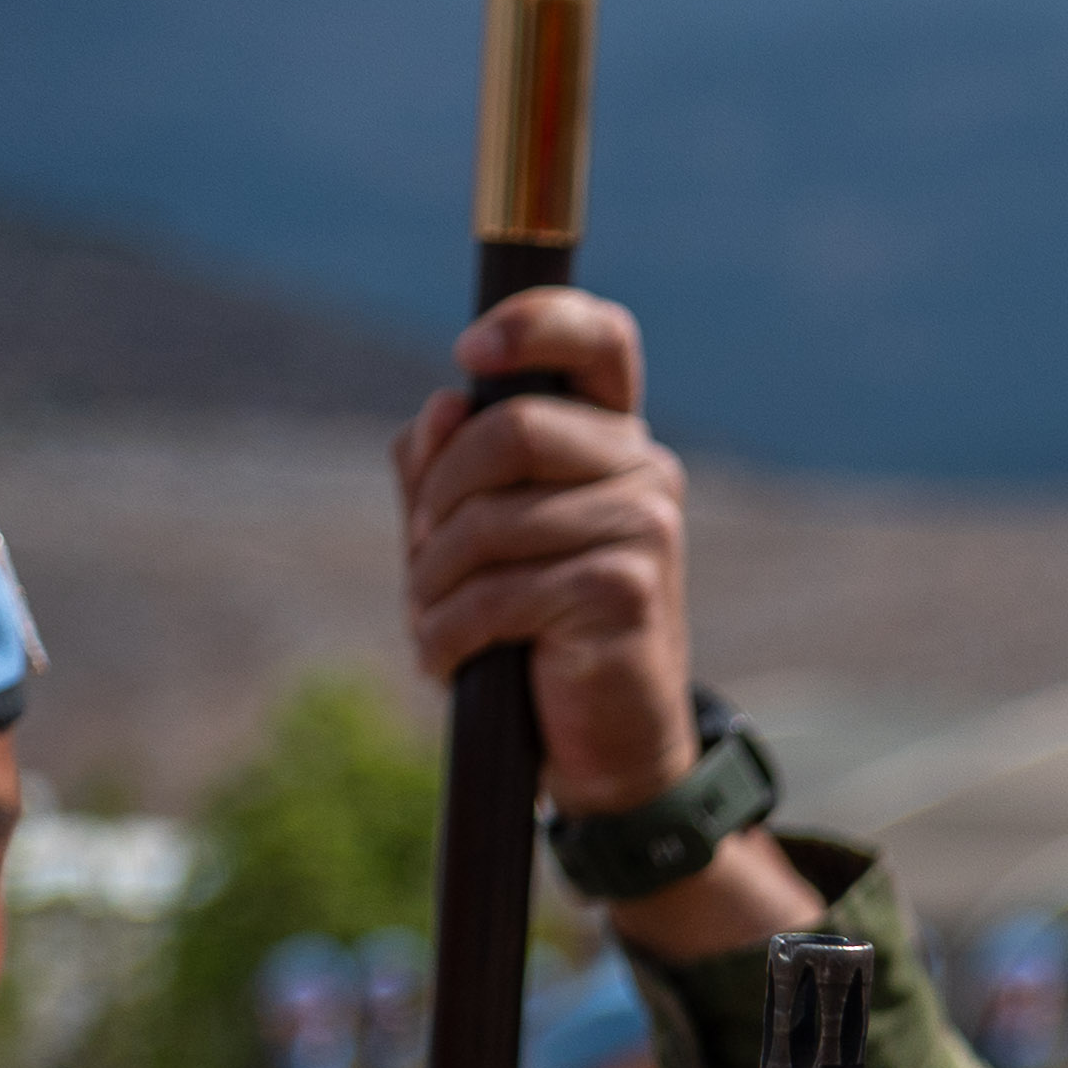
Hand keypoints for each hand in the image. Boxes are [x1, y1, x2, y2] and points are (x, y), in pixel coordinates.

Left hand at [393, 289, 815, 959]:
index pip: (600, 338)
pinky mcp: (628, 590)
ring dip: (432, 579)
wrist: (602, 745)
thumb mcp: (472, 533)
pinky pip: (501, 587)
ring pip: (492, 517)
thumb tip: (442, 407)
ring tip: (429, 619)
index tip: (470, 355)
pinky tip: (445, 658)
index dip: (536, 323)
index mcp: (609, 439)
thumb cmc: (532, 629)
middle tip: (422, 555)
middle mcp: (643, 470)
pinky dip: (449, 630)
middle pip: (511, 429)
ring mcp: (646, 528)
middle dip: (438, 498)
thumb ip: (446, 462)